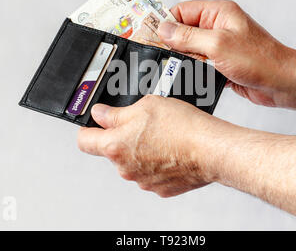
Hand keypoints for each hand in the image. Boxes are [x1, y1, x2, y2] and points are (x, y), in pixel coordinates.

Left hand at [77, 95, 226, 196]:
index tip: (93, 124)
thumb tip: (100, 114)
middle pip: (112, 151)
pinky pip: (151, 173)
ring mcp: (142, 181)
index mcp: (115, 146)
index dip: (87, 129)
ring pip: (133, 162)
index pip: (84, 140)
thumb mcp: (145, 106)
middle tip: (142, 123)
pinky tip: (171, 150)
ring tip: (162, 136)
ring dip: (141, 151)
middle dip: (122, 137)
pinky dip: (157, 163)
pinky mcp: (160, 188)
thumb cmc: (182, 127)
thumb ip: (116, 113)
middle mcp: (125, 168)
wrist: (211, 150)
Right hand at [158, 0, 295, 107]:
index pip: (182, 11)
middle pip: (184, 31)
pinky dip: (192, 71)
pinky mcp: (221, 64)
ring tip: (173, 68)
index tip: (149, 34)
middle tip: (157, 55)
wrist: (282, 83)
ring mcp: (220, 46)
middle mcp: (218, 27)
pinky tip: (188, 77)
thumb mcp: (218, 44)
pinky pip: (199, 64)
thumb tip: (164, 29)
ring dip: (182, 59)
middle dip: (171, 43)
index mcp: (218, 13)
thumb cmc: (260, 60)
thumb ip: (188, 36)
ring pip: (190, 50)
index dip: (165, 22)